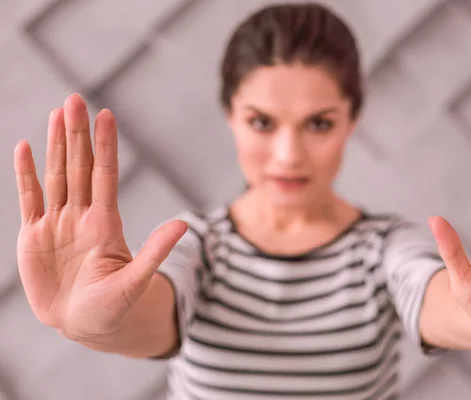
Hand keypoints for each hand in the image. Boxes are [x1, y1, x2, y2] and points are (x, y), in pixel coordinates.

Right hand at [14, 94, 186, 339]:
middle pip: (79, 167)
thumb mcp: (135, 281)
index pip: (105, 175)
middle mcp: (82, 217)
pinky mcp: (34, 236)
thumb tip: (183, 225)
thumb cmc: (114, 308)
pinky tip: (25, 148)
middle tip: (76, 100)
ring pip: (56, 175)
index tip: (107, 116)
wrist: (84, 326)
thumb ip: (154, 252)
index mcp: (106, 224)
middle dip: (77, 134)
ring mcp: (57, 224)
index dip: (106, 146)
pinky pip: (29, 199)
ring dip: (55, 145)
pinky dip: (26, 174)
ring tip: (57, 113)